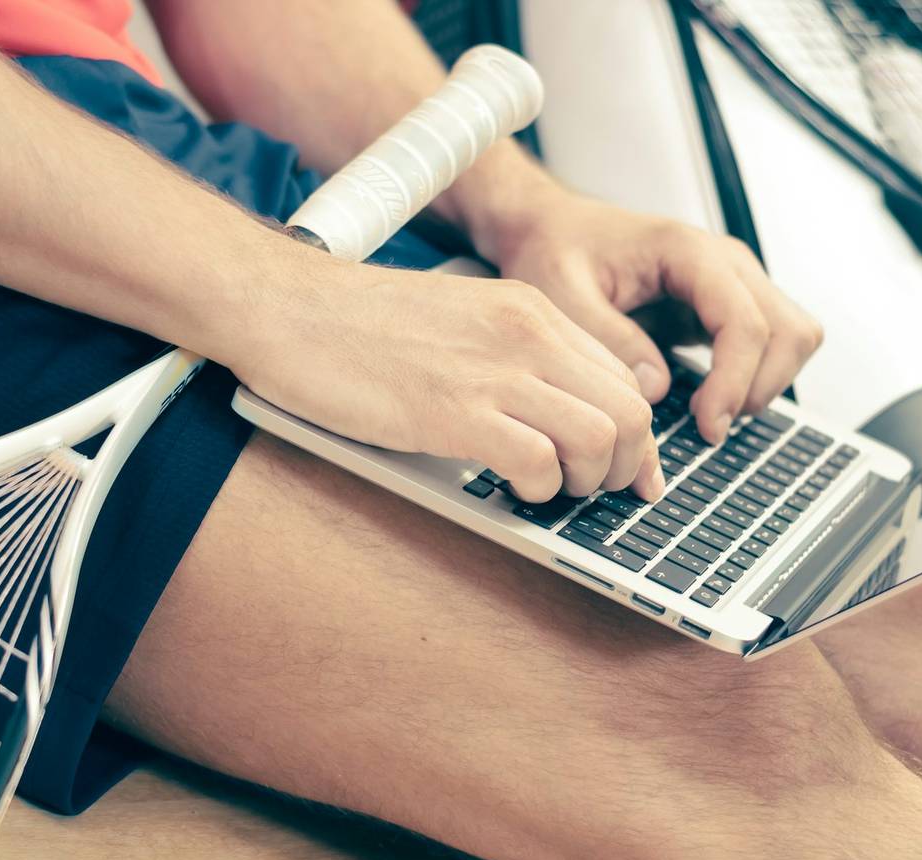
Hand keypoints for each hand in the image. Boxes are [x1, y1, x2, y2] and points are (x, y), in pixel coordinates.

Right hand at [220, 258, 663, 502]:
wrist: (287, 307)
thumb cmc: (354, 325)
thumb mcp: (458, 323)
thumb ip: (509, 358)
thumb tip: (549, 415)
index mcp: (530, 312)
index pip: (625, 379)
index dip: (634, 439)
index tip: (624, 473)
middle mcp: (526, 335)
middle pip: (630, 413)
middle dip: (620, 467)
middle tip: (583, 490)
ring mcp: (493, 371)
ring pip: (599, 438)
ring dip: (583, 482)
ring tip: (547, 490)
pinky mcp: (453, 411)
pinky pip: (537, 461)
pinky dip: (534, 488)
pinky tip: (508, 486)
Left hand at [473, 190, 822, 443]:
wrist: (553, 229)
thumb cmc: (556, 249)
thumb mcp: (560, 294)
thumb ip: (608, 337)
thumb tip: (656, 387)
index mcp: (687, 250)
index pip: (744, 320)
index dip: (735, 380)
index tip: (708, 424)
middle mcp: (724, 262)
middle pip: (789, 330)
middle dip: (758, 388)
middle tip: (709, 428)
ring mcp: (733, 283)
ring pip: (794, 338)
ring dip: (765, 384)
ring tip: (712, 416)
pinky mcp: (727, 306)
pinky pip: (772, 344)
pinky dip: (756, 378)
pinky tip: (713, 399)